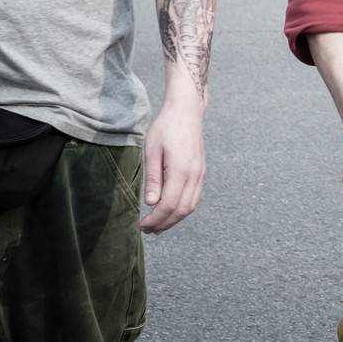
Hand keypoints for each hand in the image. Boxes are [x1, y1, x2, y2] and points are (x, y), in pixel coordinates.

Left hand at [140, 95, 206, 232]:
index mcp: (181, 170)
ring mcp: (200, 174)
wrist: (186, 112)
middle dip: (164, 224)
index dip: (155, 219)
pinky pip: (194, 198)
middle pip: (181, 210)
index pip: (168, 205)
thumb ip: (153, 178)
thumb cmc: (166, 128)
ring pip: (190, 207)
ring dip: (174, 219)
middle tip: (147, 229)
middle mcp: (194, 175)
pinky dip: (182, 209)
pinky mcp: (201, 172)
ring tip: (157, 224)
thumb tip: (151, 203)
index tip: (141, 225)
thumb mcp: (152, 151)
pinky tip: (170, 210)